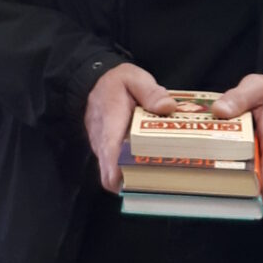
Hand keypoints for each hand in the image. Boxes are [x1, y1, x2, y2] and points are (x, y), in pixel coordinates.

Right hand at [85, 63, 176, 192]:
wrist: (95, 82)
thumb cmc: (117, 83)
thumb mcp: (135, 78)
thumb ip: (151, 92)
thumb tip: (167, 108)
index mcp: (110, 122)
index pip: (109, 152)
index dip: (117, 172)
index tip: (130, 183)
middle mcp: (102, 140)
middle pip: (112, 170)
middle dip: (132, 179)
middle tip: (160, 180)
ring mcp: (103, 147)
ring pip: (114, 171)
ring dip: (133, 176)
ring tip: (161, 174)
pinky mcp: (107, 150)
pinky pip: (117, 166)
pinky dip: (131, 169)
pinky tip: (152, 165)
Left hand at [214, 73, 262, 204]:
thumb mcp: (256, 86)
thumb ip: (238, 97)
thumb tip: (219, 110)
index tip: (251, 190)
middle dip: (246, 188)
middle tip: (218, 184)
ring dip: (243, 185)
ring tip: (217, 179)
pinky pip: (259, 178)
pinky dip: (244, 178)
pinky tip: (225, 170)